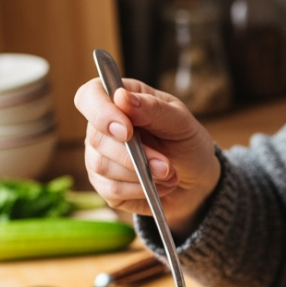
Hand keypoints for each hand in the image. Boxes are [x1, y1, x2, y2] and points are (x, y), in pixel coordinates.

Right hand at [75, 77, 221, 234]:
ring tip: (168, 174)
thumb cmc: (186, 142)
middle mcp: (102, 127)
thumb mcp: (180, 121)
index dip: (101, 113)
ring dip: (141, 174)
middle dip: (135, 155)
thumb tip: (121, 97)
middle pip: (96, 138)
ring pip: (102, 166)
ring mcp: (99, 156)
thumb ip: (152, 108)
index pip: (89, 97)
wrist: (196, 179)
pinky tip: (158, 186)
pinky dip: (140, 189)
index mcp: (119, 100)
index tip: (127, 130)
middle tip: (166, 164)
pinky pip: (112, 189)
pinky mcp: (104, 185)